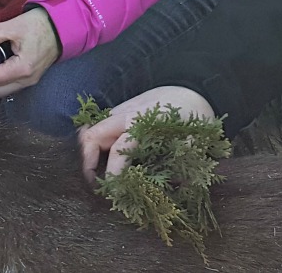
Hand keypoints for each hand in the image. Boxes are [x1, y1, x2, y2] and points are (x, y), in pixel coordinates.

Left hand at [0, 8, 59, 98]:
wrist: (61, 27)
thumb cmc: (38, 25)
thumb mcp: (11, 26)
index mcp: (21, 69)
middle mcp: (26, 81)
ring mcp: (30, 83)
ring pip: (0, 92)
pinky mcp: (31, 80)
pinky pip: (9, 86)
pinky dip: (2, 79)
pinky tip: (3, 62)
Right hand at [78, 86, 215, 183]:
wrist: (191, 89)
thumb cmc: (193, 115)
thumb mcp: (194, 137)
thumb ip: (184, 158)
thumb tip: (179, 183)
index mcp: (143, 123)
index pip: (118, 150)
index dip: (113, 174)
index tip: (114, 193)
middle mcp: (126, 115)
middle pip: (92, 136)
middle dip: (87, 161)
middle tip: (93, 182)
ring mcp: (120, 110)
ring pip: (92, 129)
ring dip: (88, 151)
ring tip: (94, 172)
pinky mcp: (120, 110)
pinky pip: (99, 125)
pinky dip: (93, 141)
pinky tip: (100, 156)